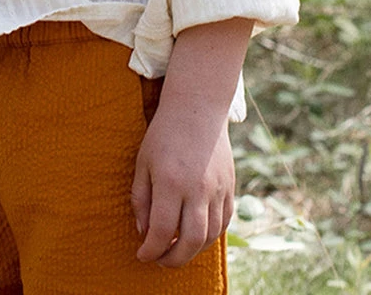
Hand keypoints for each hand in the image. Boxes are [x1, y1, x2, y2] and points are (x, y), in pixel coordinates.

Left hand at [129, 17, 250, 266]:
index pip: (161, 230)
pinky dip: (209, 236)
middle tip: (160, 261)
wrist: (197, 109)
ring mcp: (217, 190)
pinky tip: (195, 235)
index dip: (150, 249)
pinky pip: (223, 222)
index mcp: (170, 182)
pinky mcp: (230, 189)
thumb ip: (140, 198)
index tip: (141, 255)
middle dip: (173, 260)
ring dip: (192, 251)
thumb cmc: (164, 134)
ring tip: (175, 250)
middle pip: (190, 241)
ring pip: (209, 236)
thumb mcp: (143, 162)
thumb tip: (144, 232)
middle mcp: (197, 190)